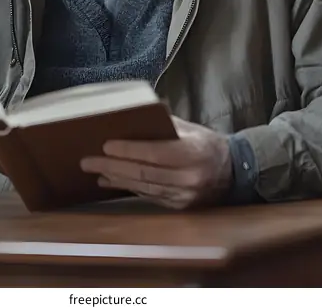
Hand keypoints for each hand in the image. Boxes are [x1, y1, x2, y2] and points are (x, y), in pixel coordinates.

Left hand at [80, 116, 231, 209]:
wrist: (234, 172)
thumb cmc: (207, 143)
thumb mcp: (190, 128)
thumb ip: (165, 124)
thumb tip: (135, 114)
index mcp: (192, 154)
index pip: (154, 153)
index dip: (128, 150)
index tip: (105, 145)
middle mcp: (188, 178)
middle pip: (143, 173)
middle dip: (112, 166)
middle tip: (87, 161)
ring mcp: (183, 196)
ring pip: (143, 187)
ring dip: (116, 178)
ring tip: (94, 170)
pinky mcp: (179, 207)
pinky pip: (148, 196)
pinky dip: (128, 187)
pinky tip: (111, 181)